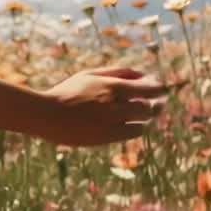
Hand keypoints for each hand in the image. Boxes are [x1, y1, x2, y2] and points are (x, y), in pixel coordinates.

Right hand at [33, 66, 170, 147]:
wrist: (49, 115)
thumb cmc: (68, 91)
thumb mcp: (90, 75)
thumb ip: (116, 72)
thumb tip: (140, 73)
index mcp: (113, 86)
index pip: (149, 88)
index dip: (159, 89)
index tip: (161, 88)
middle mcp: (117, 105)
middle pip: (149, 107)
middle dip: (156, 104)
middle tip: (157, 103)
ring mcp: (114, 123)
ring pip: (143, 122)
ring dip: (146, 118)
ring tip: (144, 113)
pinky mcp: (109, 137)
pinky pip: (132, 133)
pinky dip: (136, 127)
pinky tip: (132, 123)